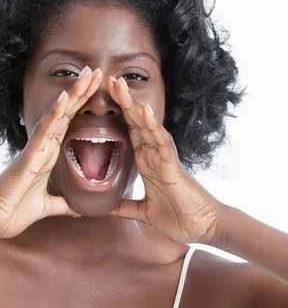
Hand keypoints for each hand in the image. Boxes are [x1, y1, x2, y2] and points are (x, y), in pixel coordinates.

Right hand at [0, 67, 99, 239]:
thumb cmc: (12, 212)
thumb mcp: (47, 207)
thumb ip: (62, 205)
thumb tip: (78, 209)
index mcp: (47, 156)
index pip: (67, 125)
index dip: (80, 106)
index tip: (95, 89)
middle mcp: (42, 148)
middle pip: (64, 114)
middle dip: (80, 92)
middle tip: (97, 70)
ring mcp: (35, 150)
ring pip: (56, 116)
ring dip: (72, 94)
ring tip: (87, 75)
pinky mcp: (28, 158)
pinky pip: (44, 132)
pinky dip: (54, 114)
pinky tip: (65, 98)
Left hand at [106, 75, 226, 244]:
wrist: (202, 228)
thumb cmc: (178, 218)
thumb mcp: (142, 212)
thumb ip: (124, 208)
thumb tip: (104, 209)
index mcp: (147, 163)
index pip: (130, 132)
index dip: (118, 115)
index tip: (103, 98)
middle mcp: (155, 155)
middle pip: (136, 123)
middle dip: (123, 101)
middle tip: (109, 78)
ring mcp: (165, 158)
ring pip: (147, 126)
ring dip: (133, 105)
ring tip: (119, 85)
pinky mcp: (174, 167)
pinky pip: (163, 143)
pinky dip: (153, 127)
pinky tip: (144, 111)